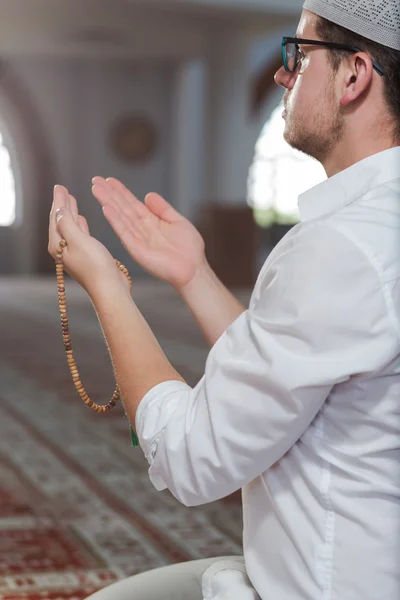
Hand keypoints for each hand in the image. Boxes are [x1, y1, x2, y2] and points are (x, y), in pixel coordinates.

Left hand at [48, 185, 130, 295]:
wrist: (109, 288)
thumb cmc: (95, 265)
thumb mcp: (78, 239)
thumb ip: (67, 222)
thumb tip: (58, 209)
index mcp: (57, 244)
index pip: (55, 217)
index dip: (58, 201)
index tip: (59, 187)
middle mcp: (63, 249)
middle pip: (60, 222)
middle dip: (62, 205)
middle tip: (62, 190)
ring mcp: (75, 253)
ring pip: (70, 227)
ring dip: (71, 213)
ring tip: (71, 200)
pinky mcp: (87, 256)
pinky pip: (80, 234)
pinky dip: (80, 224)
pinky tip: (82, 220)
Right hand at [91, 177, 205, 290]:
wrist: (193, 269)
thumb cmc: (189, 249)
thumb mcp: (177, 221)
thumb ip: (162, 209)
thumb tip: (148, 194)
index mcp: (150, 221)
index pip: (131, 203)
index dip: (120, 191)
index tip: (109, 180)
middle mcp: (141, 229)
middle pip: (122, 207)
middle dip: (109, 194)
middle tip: (96, 180)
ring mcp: (137, 239)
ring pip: (120, 217)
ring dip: (108, 203)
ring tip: (97, 190)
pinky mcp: (137, 250)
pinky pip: (124, 233)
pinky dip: (115, 221)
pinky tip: (106, 209)